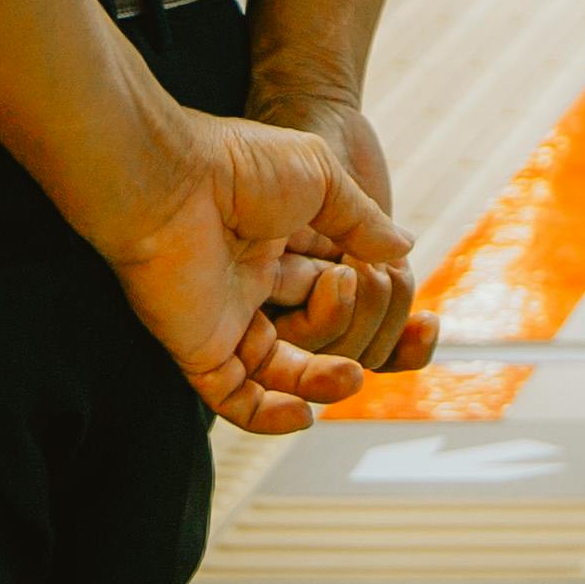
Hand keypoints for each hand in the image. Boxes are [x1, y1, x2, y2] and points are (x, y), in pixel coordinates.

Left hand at [96, 110, 410, 433]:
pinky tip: (303, 413)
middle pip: (316, 335)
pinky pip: (234, 399)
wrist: (170, 180)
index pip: (336, 291)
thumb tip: (403, 249)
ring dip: (320, 384)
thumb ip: (362, 218)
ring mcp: (225, 318)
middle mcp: (253, 282)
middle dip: (351, 337)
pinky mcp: (197, 348)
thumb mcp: (321, 178)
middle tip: (356, 302)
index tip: (414, 317)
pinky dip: (269, 416)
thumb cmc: (240, 166)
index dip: (373, 307)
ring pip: (281, 374)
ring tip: (350, 375)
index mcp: (280, 242)